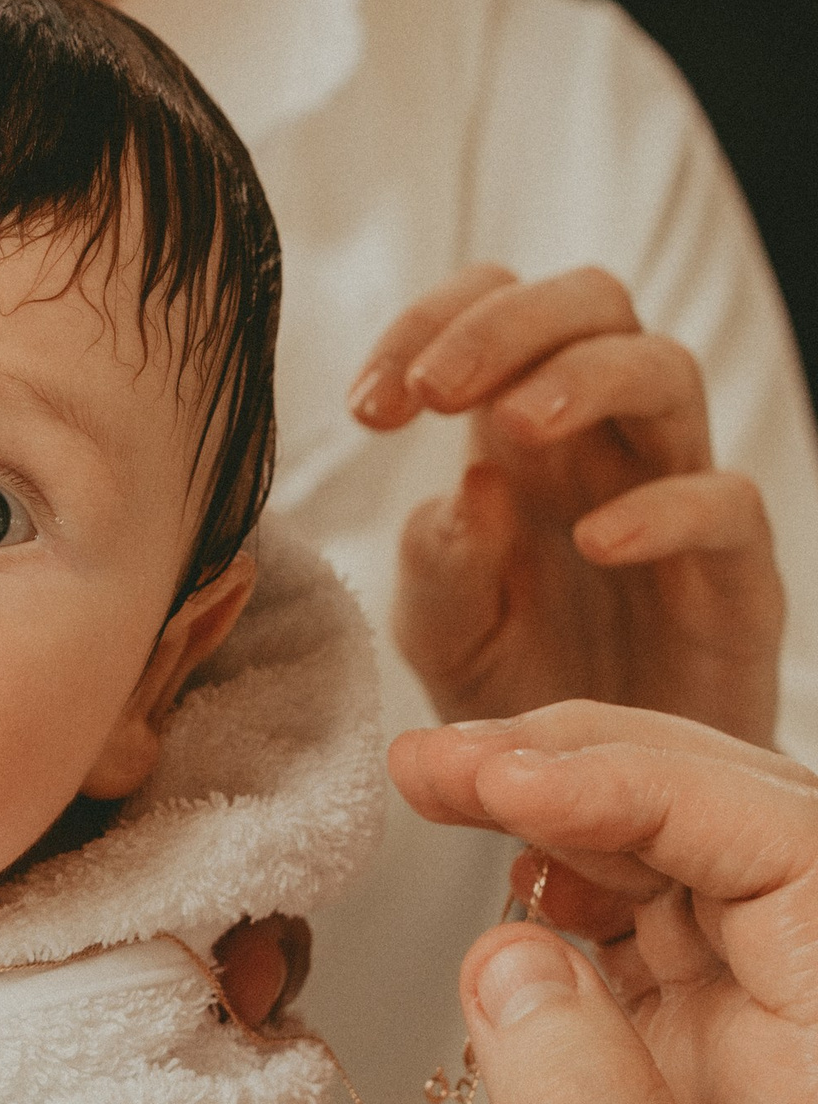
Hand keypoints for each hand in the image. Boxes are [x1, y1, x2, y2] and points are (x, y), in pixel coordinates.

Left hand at [350, 264, 780, 742]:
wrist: (594, 801)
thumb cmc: (516, 689)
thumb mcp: (441, 633)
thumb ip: (436, 564)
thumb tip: (472, 484)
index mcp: (518, 430)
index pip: (492, 304)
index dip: (429, 324)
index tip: (367, 407)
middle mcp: (602, 442)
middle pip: (590, 301)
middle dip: (506, 322)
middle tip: (433, 390)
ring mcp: (674, 496)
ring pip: (666, 369)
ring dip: (582, 377)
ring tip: (512, 429)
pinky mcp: (736, 575)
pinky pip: (727, 502)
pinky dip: (663, 507)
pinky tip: (594, 542)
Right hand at [390, 704, 817, 1103]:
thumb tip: (517, 946)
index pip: (787, 854)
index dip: (644, 782)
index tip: (501, 773)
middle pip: (736, 833)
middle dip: (596, 765)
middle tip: (446, 756)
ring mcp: (749, 1088)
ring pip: (677, 876)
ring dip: (567, 809)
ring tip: (451, 789)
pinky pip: (622, 956)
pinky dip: (552, 892)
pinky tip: (503, 893)